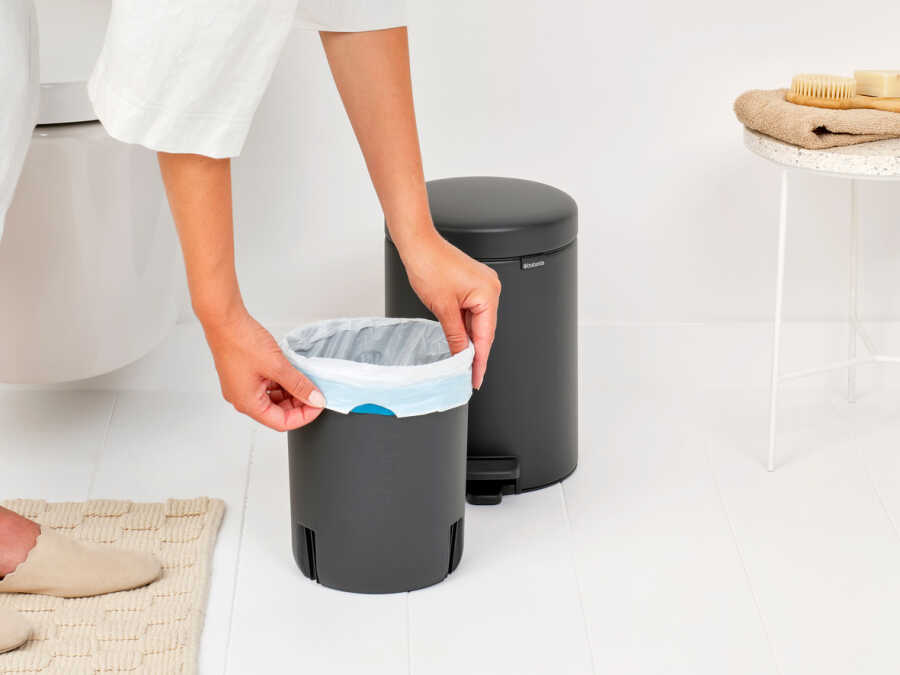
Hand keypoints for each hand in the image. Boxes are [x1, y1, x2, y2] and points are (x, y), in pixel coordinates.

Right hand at [201, 309, 325, 430]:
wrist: (224, 321)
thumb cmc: (240, 341)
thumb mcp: (277, 366)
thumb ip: (298, 384)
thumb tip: (314, 398)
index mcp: (248, 403)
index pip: (281, 422)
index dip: (303, 416)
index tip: (318, 405)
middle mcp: (242, 398)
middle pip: (277, 412)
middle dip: (298, 404)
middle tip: (314, 392)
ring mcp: (242, 387)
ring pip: (273, 399)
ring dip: (290, 392)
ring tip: (305, 380)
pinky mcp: (244, 375)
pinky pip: (266, 386)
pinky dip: (281, 383)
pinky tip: (292, 372)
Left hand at [400, 230, 500, 388]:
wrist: (417, 244)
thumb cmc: (429, 264)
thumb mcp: (443, 309)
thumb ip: (455, 336)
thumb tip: (461, 355)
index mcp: (489, 293)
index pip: (486, 336)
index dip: (480, 361)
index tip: (476, 378)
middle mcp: (490, 288)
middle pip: (485, 329)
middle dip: (475, 352)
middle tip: (468, 375)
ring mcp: (482, 285)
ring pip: (477, 321)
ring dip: (469, 339)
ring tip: (461, 361)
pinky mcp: (472, 284)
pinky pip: (472, 311)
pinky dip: (465, 326)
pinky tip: (459, 339)